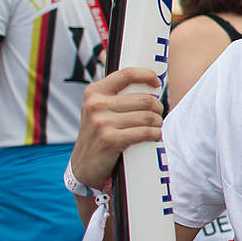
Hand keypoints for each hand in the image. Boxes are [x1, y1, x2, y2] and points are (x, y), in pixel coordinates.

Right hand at [70, 67, 162, 189]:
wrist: (83, 166)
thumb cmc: (99, 133)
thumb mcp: (99, 109)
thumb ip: (116, 95)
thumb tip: (149, 82)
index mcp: (94, 92)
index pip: (127, 74)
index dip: (147, 75)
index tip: (157, 83)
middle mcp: (95, 105)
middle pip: (144, 99)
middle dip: (157, 107)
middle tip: (158, 114)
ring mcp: (101, 123)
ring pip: (147, 117)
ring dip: (158, 122)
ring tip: (156, 126)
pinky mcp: (109, 140)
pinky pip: (144, 132)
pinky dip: (155, 134)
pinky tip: (155, 135)